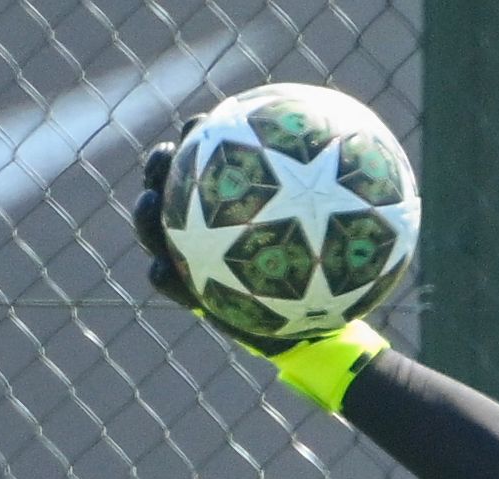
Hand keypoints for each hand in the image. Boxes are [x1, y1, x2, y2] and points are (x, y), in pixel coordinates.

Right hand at [133, 124, 392, 407]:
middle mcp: (208, 226)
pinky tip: (163, 270)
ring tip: (149, 205)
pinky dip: (164, 276)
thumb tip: (354, 152)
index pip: (204, 161)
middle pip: (167, 187)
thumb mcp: (339, 240)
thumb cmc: (328, 279)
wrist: (319, 332)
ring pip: (154, 229)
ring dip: (144, 217)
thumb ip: (332, 202)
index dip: (193, 138)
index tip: (199, 126)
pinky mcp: (191, 293)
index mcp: (233, 206)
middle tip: (164, 158)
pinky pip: (167, 282)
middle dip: (157, 169)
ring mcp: (194, 257)